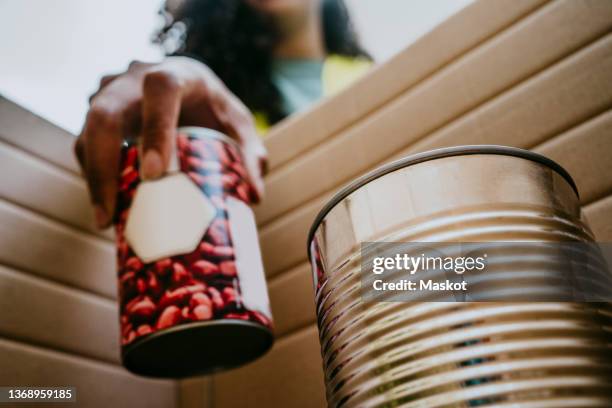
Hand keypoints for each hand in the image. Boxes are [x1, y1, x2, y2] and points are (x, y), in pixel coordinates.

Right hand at [74, 57, 266, 228]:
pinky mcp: (97, 112)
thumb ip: (249, 153)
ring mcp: (110, 93)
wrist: (186, 84)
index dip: (155, 130)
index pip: (160, 91)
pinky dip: (93, 173)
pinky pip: (85, 142)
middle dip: (104, 165)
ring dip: (93, 176)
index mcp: (175, 75)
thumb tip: (254, 196)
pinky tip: (106, 204)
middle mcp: (134, 79)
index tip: (155, 174)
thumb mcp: (237, 124)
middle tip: (111, 214)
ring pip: (88, 130)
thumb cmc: (213, 107)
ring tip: (106, 219)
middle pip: (105, 114)